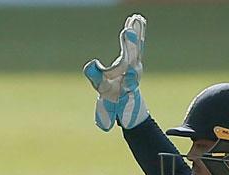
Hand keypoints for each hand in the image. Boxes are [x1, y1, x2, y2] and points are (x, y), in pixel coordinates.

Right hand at [83, 14, 147, 130]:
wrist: (126, 101)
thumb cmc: (112, 98)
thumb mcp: (102, 91)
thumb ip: (96, 79)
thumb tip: (90, 64)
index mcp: (127, 80)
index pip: (124, 67)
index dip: (120, 59)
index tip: (122, 40)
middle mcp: (134, 70)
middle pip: (134, 53)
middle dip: (131, 41)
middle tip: (129, 28)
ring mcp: (137, 62)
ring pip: (137, 45)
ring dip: (136, 31)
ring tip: (136, 18)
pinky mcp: (136, 57)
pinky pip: (137, 43)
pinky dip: (137, 31)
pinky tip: (135, 19)